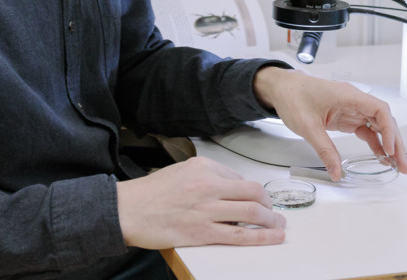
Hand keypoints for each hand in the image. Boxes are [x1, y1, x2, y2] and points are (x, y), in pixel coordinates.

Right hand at [115, 156, 285, 248]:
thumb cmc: (151, 192)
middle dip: (270, 204)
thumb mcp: (182, 171)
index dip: (254, 192)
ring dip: (271, 221)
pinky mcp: (201, 233)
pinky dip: (261, 237)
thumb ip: (208, 176)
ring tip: (279, 225)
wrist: (128, 210)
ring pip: (251, 214)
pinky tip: (272, 237)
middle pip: (254, 193)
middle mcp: (208, 186)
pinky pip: (239, 236)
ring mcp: (206, 210)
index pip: (241, 178)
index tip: (260, 199)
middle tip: (274, 211)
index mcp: (204, 168)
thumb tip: (231, 188)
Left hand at [253, 66, 406, 180]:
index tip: (391, 150)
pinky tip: (381, 157)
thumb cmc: (293, 97)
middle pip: (384, 120)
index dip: (389, 130)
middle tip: (403, 165)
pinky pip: (367, 130)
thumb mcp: (307, 127)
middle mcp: (355, 101)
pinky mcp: (347, 117)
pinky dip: (375, 143)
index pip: (379, 110)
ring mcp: (352, 109)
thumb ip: (325, 150)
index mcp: (348, 96)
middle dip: (396, 142)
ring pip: (379, 126)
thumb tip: (337, 172)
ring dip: (389, 145)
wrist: (282, 88)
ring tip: (397, 165)